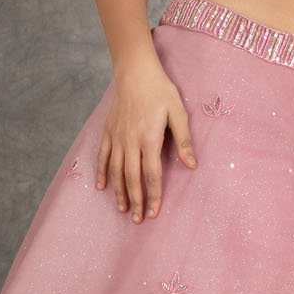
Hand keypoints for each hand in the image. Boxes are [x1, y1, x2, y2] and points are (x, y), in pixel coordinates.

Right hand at [94, 52, 196, 219]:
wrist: (135, 73)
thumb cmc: (160, 91)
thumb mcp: (178, 112)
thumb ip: (183, 140)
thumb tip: (192, 165)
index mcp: (149, 138)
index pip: (152, 174)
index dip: (153, 195)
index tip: (154, 213)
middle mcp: (130, 141)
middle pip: (132, 177)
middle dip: (136, 200)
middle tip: (138, 220)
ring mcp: (117, 137)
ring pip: (115, 170)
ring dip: (119, 192)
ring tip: (123, 210)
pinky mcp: (108, 132)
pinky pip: (102, 156)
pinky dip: (101, 172)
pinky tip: (102, 187)